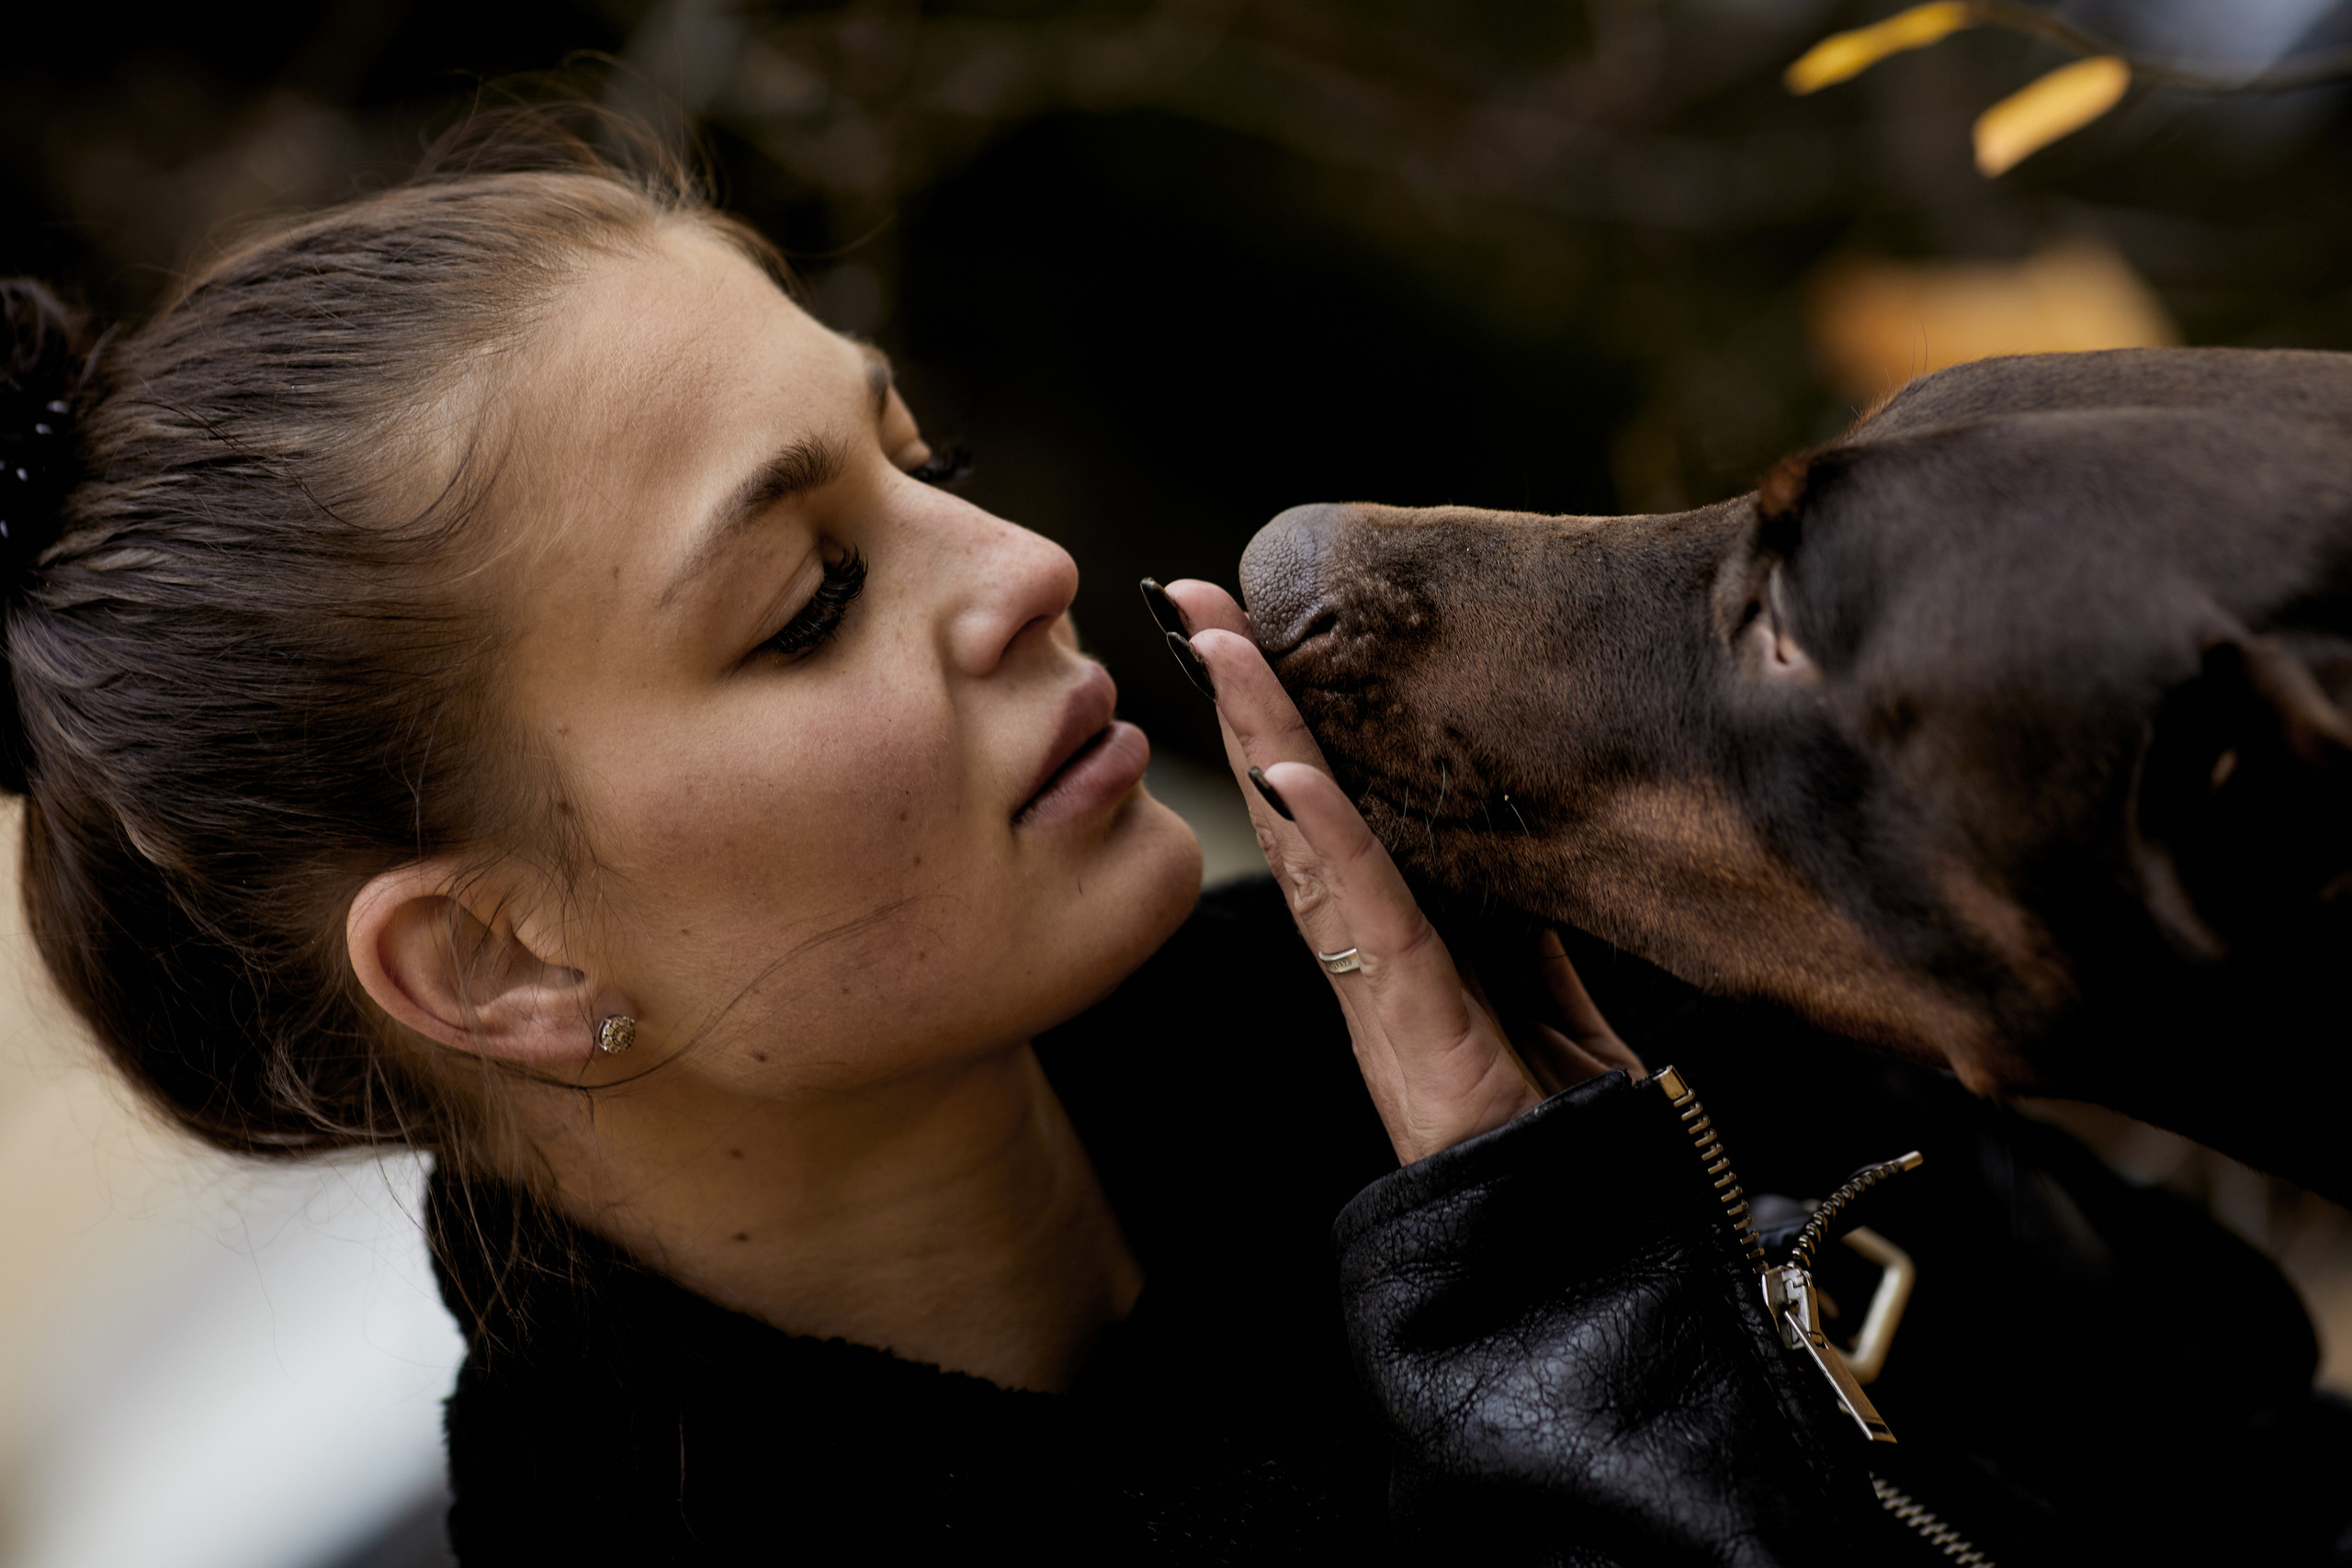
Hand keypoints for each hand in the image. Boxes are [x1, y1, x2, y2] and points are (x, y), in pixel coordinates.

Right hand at [1162, 580, 1643, 1162]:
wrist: (1574, 1232)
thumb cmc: (1555, 1119)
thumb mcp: (1537, 986)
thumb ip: (1511, 915)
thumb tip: (1511, 834)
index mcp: (1389, 945)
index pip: (1318, 812)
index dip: (1273, 724)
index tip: (1239, 633)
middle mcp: (1364, 959)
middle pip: (1288, 808)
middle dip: (1241, 700)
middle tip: (1196, 604)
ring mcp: (1378, 992)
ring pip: (1307, 842)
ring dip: (1258, 735)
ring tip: (1220, 646)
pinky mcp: (1413, 1028)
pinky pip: (1365, 915)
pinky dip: (1323, 836)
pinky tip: (1287, 770)